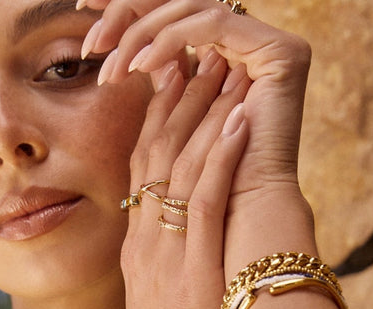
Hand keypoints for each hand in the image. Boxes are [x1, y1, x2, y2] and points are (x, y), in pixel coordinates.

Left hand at [82, 0, 311, 190]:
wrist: (245, 222)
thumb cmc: (207, 192)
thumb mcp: (176, 135)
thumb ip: (168, 98)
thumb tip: (144, 62)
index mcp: (236, 61)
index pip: (179, 24)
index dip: (136, 19)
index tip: (90, 27)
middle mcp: (256, 48)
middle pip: (185, 9)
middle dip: (132, 14)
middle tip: (91, 31)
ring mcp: (271, 49)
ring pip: (194, 12)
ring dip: (145, 33)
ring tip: (113, 63)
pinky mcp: (281, 54)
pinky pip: (214, 27)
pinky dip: (172, 40)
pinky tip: (140, 63)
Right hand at [115, 48, 249, 308]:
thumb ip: (169, 268)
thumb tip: (192, 246)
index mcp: (137, 251)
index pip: (143, 170)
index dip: (159, 119)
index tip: (179, 82)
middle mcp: (145, 244)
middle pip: (157, 156)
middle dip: (178, 99)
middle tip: (199, 53)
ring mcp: (165, 256)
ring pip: (179, 168)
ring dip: (202, 113)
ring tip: (222, 66)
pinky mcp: (192, 273)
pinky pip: (205, 202)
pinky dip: (221, 156)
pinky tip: (239, 119)